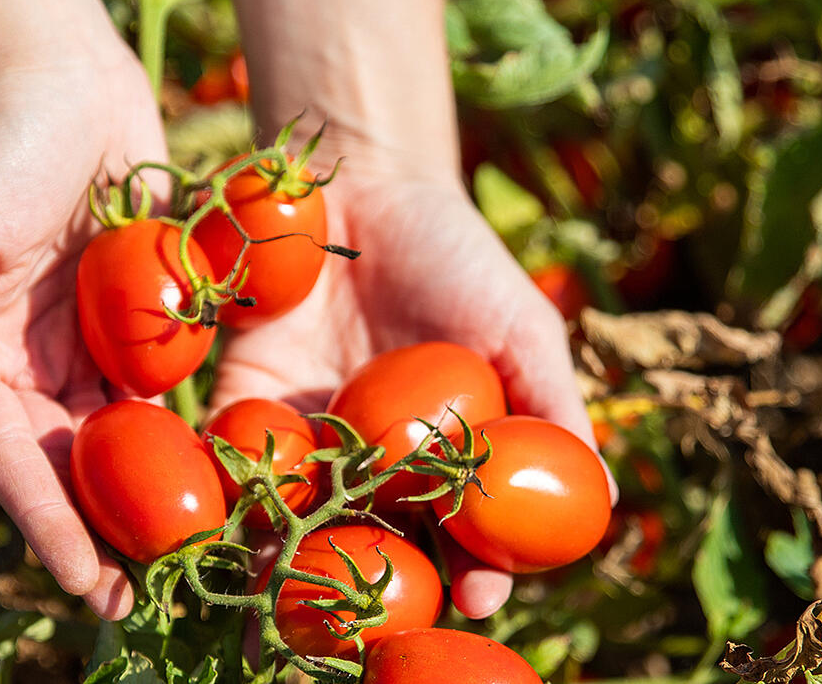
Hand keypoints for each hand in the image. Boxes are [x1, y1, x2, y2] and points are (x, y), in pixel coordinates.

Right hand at [0, 52, 163, 620]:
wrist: (55, 68)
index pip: (11, 460)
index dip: (44, 523)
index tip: (81, 583)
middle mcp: (28, 362)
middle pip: (69, 466)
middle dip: (100, 534)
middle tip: (145, 599)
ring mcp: (86, 342)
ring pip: (119, 440)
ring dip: (147, 499)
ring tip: (191, 559)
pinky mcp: (141, 315)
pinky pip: (164, 386)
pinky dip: (185, 432)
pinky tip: (225, 477)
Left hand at [209, 164, 600, 618]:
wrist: (367, 184)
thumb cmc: (459, 258)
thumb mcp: (521, 327)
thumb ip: (554, 406)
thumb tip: (601, 496)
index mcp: (445, 466)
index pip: (463, 540)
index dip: (474, 573)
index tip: (478, 596)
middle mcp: (376, 471)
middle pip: (376, 550)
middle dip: (369, 599)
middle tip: (364, 637)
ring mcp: (309, 444)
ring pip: (301, 525)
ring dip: (285, 569)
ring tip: (277, 608)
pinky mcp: (243, 406)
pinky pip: (231, 461)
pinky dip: (225, 495)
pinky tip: (220, 527)